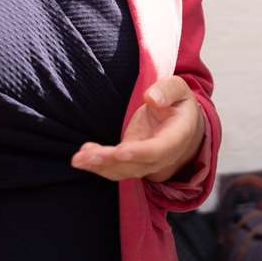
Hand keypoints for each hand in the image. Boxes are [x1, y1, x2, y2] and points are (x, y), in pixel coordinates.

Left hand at [71, 76, 205, 182]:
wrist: (182, 125)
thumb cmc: (178, 104)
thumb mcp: (179, 90)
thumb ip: (168, 90)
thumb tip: (151, 98)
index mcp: (176, 138)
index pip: (158, 150)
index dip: (140, 153)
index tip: (120, 151)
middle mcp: (161, 157)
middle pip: (135, 165)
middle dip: (110, 161)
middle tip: (87, 155)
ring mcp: (144, 162)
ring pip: (122, 170)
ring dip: (98, 166)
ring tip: (78, 159)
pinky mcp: (131, 161)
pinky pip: (114, 167)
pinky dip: (96, 165)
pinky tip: (82, 157)